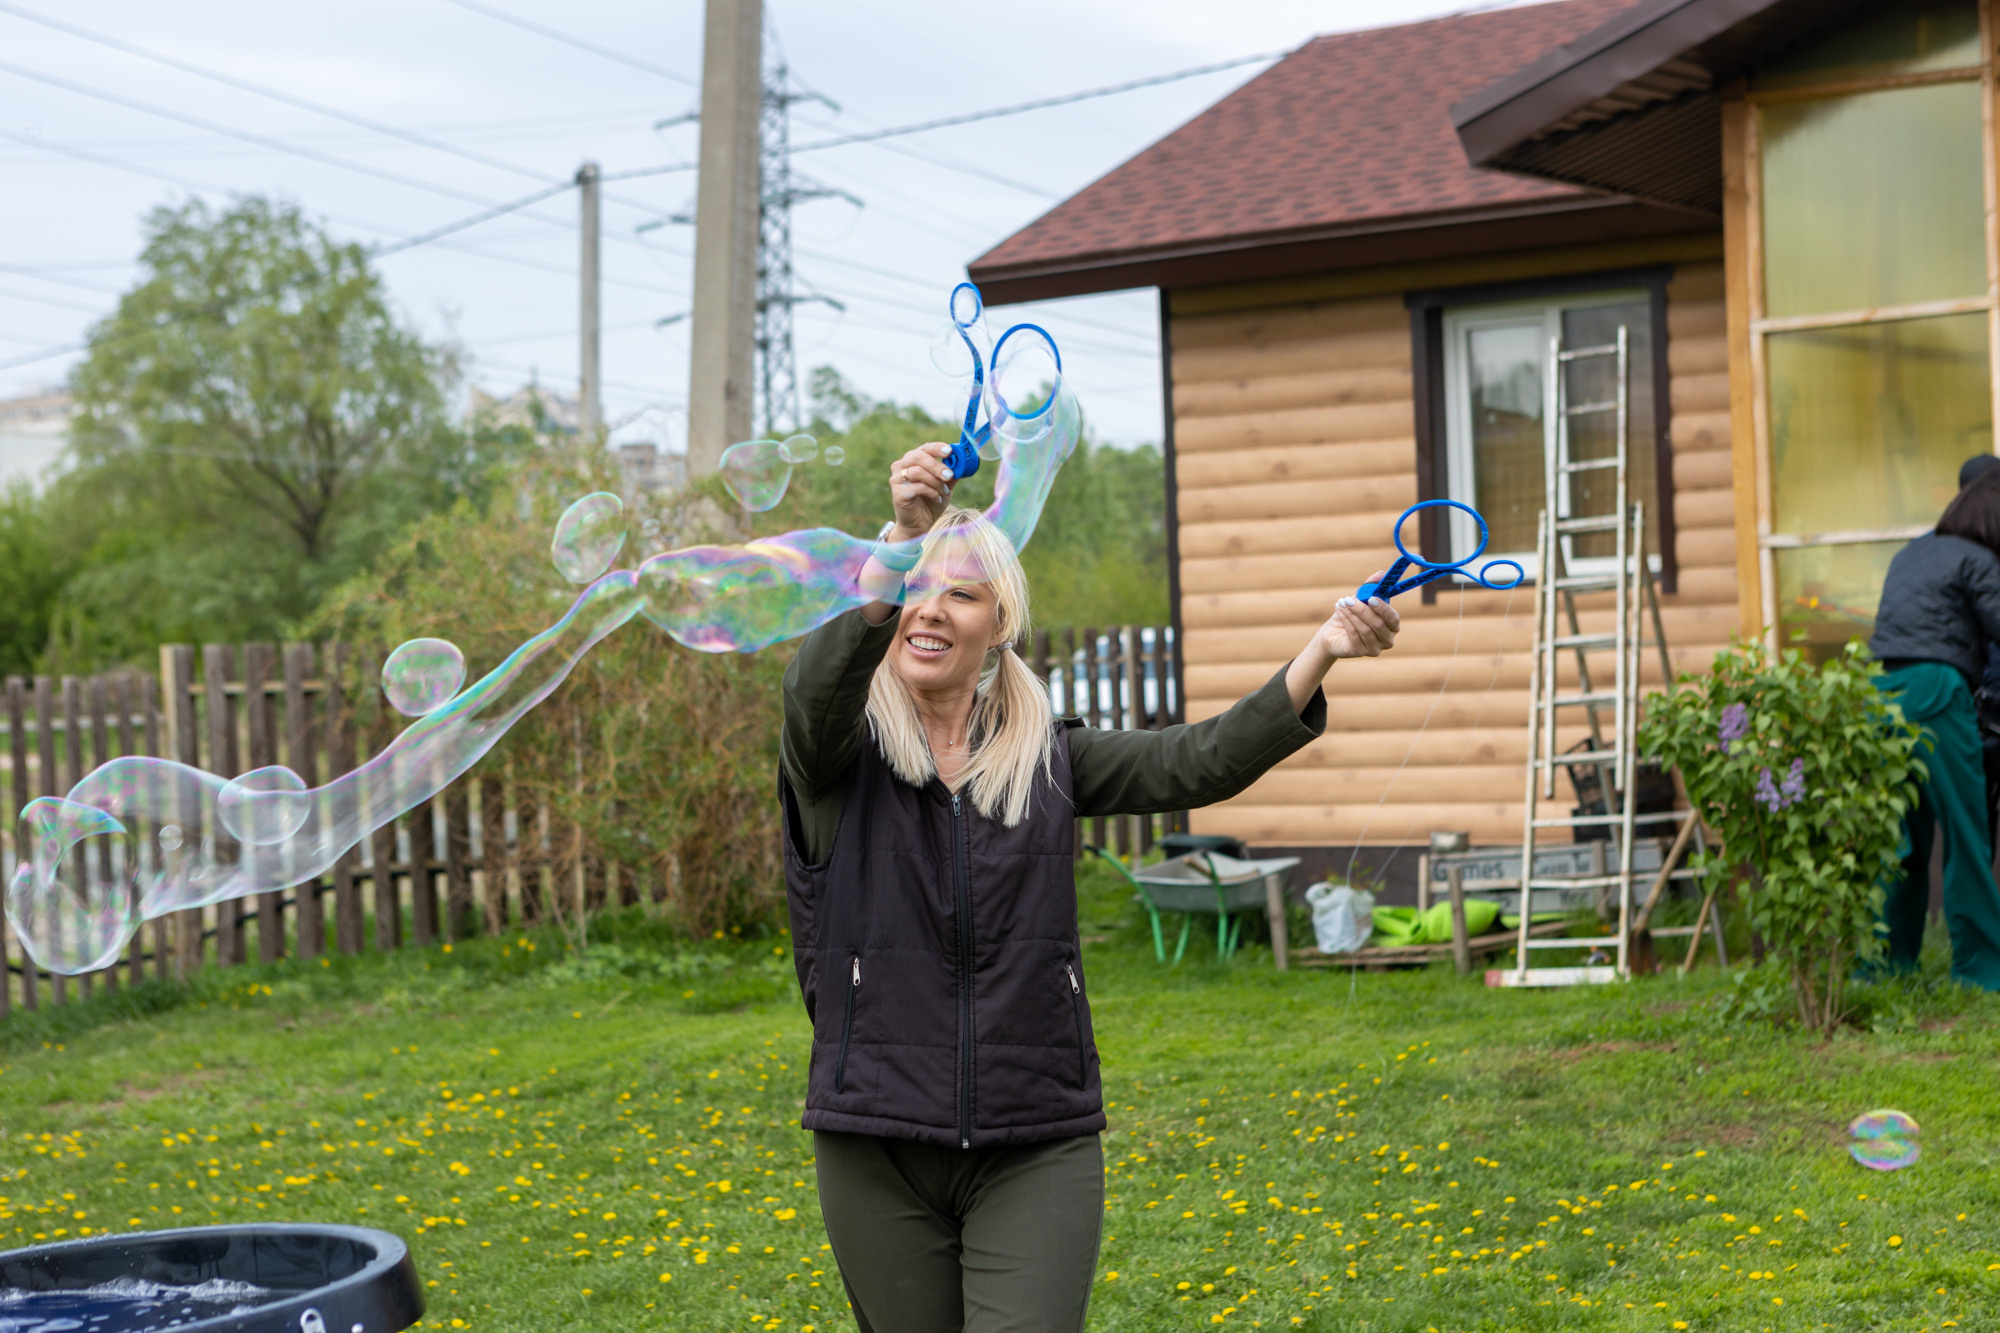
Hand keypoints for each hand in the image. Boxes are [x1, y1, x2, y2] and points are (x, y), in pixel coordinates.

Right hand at [888, 442, 954, 539]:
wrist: (920, 524)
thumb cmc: (931, 502)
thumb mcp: (945, 486)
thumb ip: (951, 474)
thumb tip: (964, 463)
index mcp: (913, 460)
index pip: (925, 448)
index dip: (937, 448)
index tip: (950, 451)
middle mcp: (902, 466)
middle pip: (919, 457)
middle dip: (937, 466)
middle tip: (950, 475)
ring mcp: (897, 479)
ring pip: (918, 471)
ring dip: (935, 482)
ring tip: (944, 491)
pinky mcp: (897, 493)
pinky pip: (917, 487)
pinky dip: (931, 492)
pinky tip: (937, 499)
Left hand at [1283, 572, 1397, 712]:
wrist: (1332, 634)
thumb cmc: (1352, 615)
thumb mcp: (1361, 598)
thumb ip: (1372, 586)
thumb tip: (1381, 574)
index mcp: (1392, 626)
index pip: (1393, 618)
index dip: (1383, 608)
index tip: (1371, 598)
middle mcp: (1387, 640)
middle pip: (1378, 625)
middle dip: (1362, 610)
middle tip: (1349, 599)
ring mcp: (1374, 648)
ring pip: (1365, 629)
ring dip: (1352, 614)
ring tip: (1342, 602)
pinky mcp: (1359, 652)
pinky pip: (1353, 634)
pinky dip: (1346, 620)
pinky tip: (1339, 610)